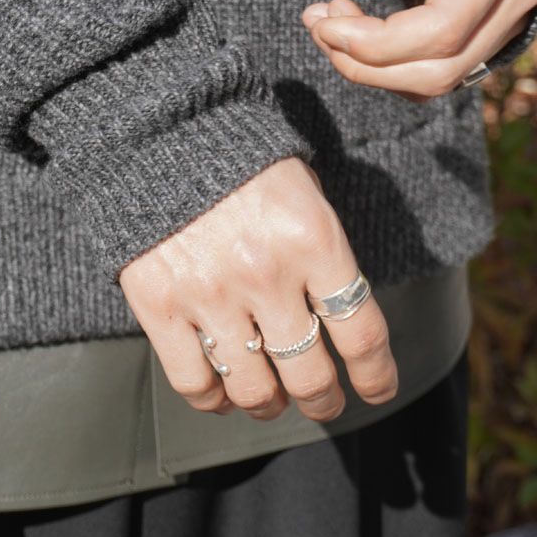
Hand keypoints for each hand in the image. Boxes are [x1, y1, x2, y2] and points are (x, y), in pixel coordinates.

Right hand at [117, 156, 398, 421]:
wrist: (160, 131)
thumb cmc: (242, 162)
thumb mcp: (304, 192)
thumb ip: (323, 255)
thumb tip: (339, 322)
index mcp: (313, 240)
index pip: (361, 334)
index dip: (375, 375)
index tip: (377, 390)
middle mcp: (265, 273)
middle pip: (309, 373)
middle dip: (323, 398)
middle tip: (324, 400)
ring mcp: (209, 293)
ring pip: (253, 388)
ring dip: (269, 404)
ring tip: (271, 400)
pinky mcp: (159, 303)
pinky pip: (194, 382)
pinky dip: (213, 400)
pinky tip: (222, 394)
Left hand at [302, 0, 536, 100]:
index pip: (442, 27)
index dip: (376, 42)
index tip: (324, 23)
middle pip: (439, 68)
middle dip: (365, 63)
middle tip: (319, 24)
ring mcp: (512, 23)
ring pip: (439, 82)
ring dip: (372, 70)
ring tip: (329, 26)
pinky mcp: (492, 39)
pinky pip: (440, 75)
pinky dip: (391, 69)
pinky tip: (356, 37)